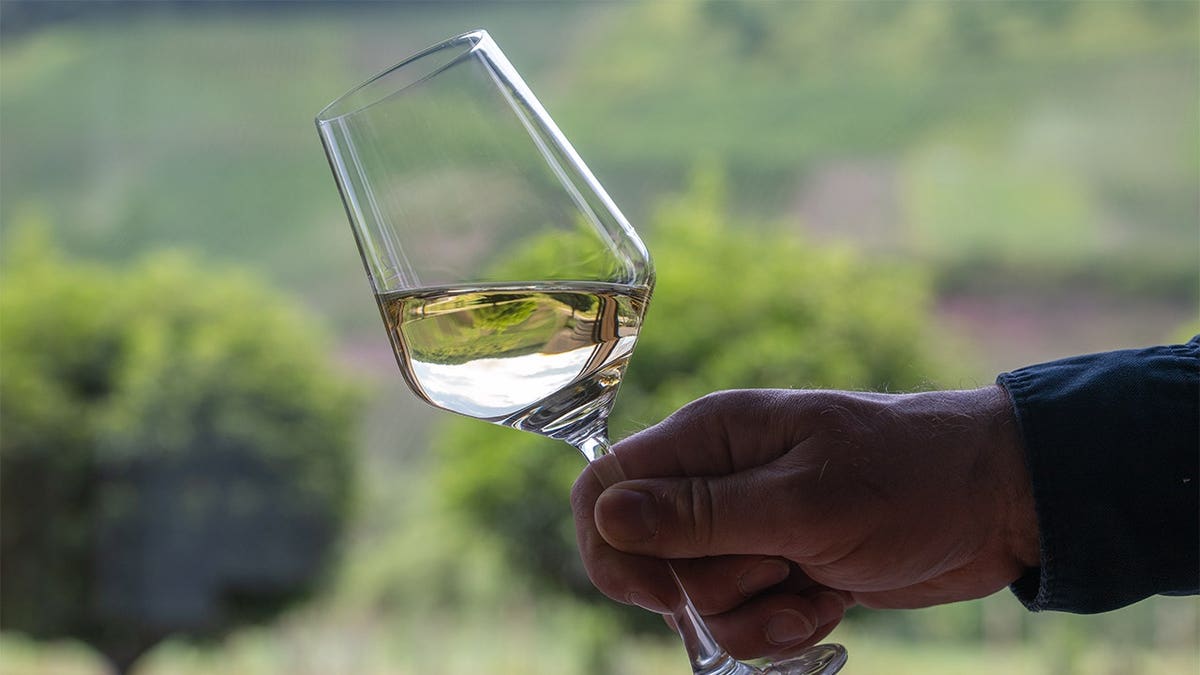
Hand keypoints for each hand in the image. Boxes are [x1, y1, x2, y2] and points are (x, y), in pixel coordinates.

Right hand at [571, 387, 1037, 660]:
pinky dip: (783, 623)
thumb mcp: (804, 502)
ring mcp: (751, 527)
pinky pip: (744, 617)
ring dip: (754, 614)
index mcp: (710, 437)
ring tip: (814, 588)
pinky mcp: (781, 566)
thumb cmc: (911, 481)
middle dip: (710, 588)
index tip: (659, 593)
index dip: (612, 547)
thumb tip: (605, 516)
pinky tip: (831, 601)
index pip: (606, 486)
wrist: (1000, 504)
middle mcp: (719, 479)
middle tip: (777, 568)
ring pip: (699, 598)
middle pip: (651, 556)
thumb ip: (701, 514)